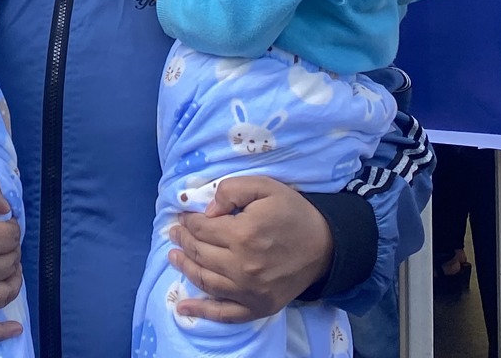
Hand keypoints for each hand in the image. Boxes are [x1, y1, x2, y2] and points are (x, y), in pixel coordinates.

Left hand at [168, 176, 331, 322]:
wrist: (325, 245)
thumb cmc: (293, 212)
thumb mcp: (264, 186)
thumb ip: (231, 190)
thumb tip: (207, 211)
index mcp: (243, 234)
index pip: (202, 229)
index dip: (188, 221)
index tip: (183, 216)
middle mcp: (243, 267)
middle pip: (200, 254)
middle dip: (183, 241)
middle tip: (175, 232)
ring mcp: (250, 291)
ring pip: (205, 281)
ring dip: (185, 268)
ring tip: (174, 256)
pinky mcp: (259, 307)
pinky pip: (225, 313)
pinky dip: (202, 312)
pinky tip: (183, 307)